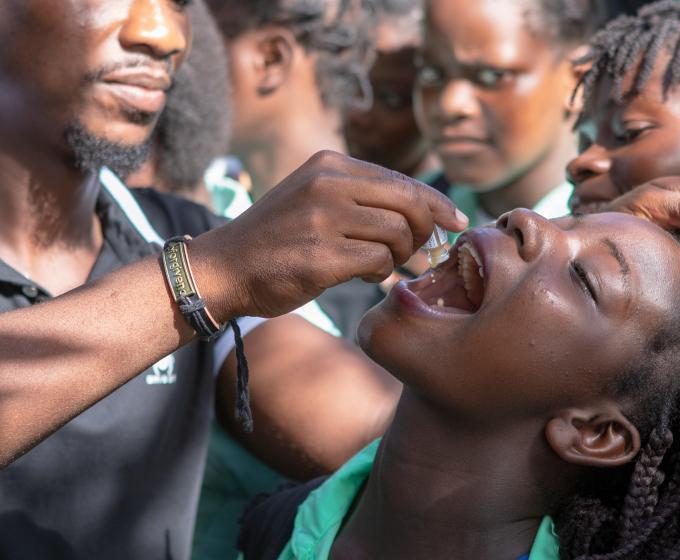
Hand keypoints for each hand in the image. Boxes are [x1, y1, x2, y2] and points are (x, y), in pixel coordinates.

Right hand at [189, 151, 467, 320]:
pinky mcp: (321, 256)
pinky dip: (379, 272)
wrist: (223, 268)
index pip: (402, 181)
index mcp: (330, 165)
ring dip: (398, 255)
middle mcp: (328, 184)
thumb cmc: (278, 238)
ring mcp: (323, 219)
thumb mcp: (315, 196)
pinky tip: (362, 274)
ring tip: (377, 263)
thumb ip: (361, 196)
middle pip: (409, 204)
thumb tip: (426, 210)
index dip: (437, 203)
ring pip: (398, 234)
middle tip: (417, 250)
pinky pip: (379, 262)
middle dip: (424, 231)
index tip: (456, 221)